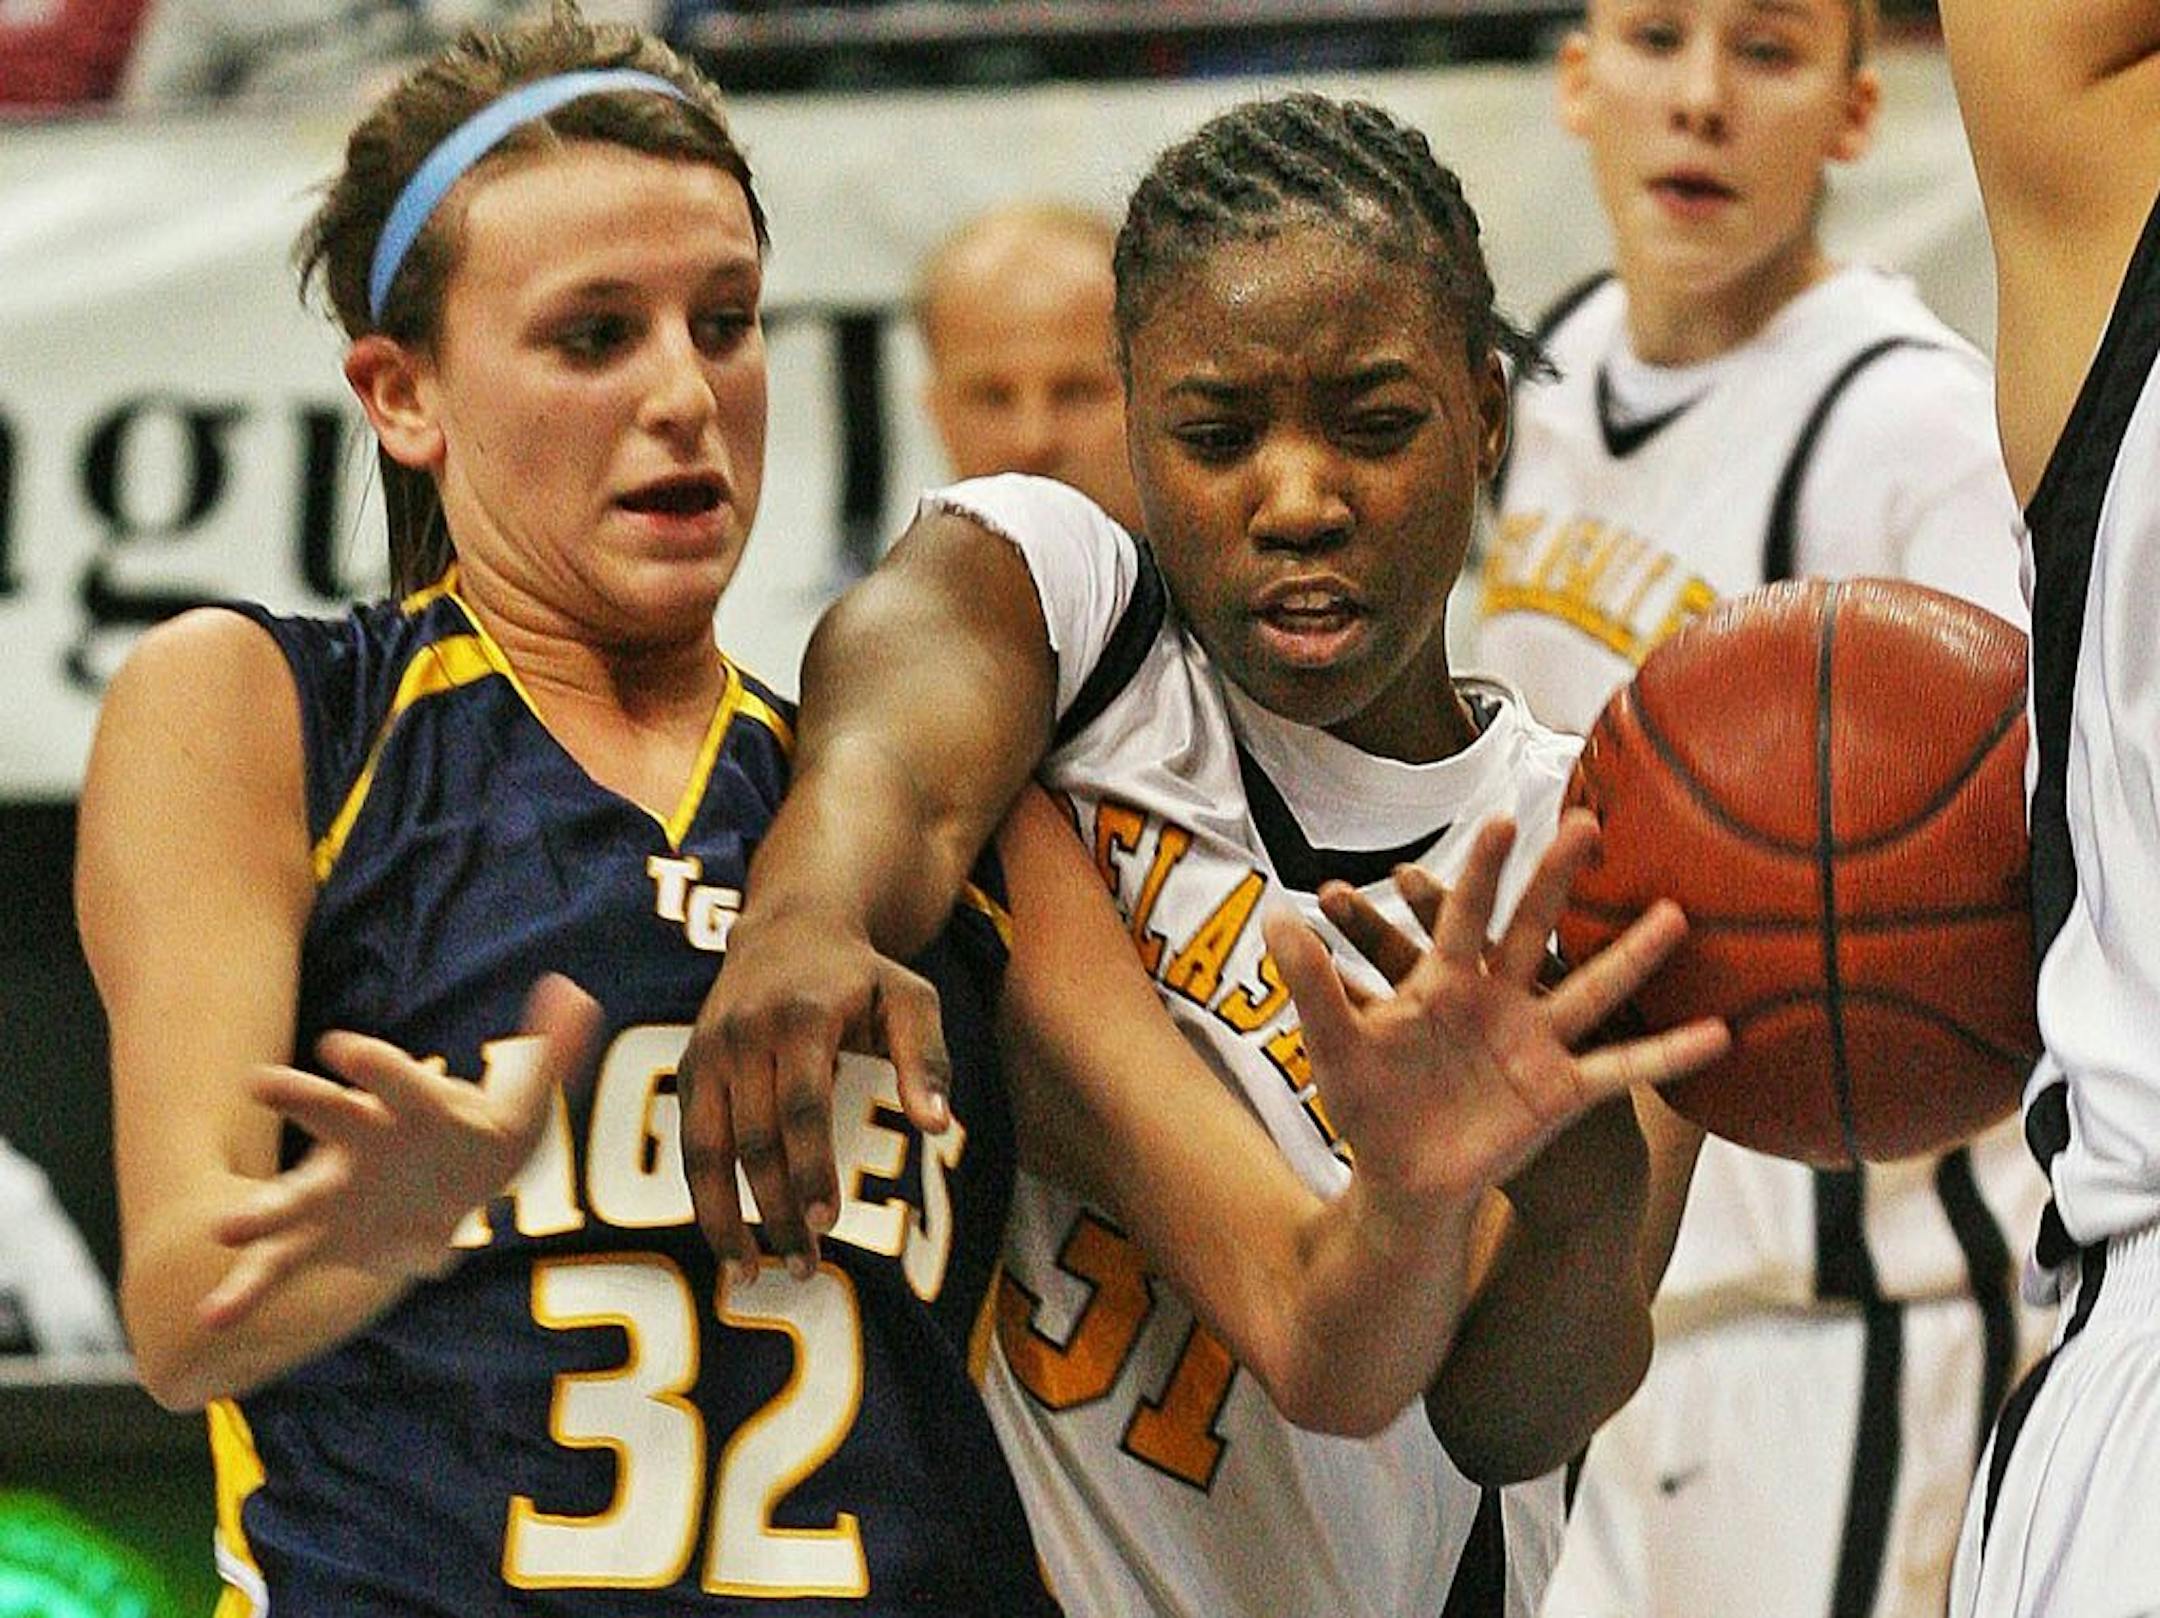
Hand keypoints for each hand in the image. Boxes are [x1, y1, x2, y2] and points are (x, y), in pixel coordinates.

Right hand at [201, 974, 601, 1327]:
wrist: (440, 1192)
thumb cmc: (475, 1139)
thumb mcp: (520, 1103)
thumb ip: (550, 1052)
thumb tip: (578, 993)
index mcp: (408, 1105)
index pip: (394, 1077)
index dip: (375, 1063)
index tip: (341, 1046)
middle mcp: (360, 1140)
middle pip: (329, 1113)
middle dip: (300, 1097)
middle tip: (260, 1082)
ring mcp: (334, 1191)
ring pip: (292, 1197)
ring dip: (261, 1212)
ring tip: (225, 1233)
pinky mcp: (321, 1240)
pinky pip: (280, 1265)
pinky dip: (245, 1292)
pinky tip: (212, 1320)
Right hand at [677, 902, 950, 1281]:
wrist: (788, 927)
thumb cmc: (861, 975)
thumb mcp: (911, 998)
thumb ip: (927, 1059)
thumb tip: (935, 1127)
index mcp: (801, 1018)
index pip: (802, 1106)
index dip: (810, 1168)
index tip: (827, 1223)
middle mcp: (744, 1035)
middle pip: (753, 1137)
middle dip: (774, 1208)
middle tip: (804, 1265)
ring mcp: (708, 1051)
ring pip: (705, 1149)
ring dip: (724, 1217)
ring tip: (750, 1273)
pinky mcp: (689, 1068)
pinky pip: (688, 1143)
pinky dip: (702, 1197)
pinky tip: (726, 1242)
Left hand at [1267, 810, 1728, 1212]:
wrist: (1407, 1182)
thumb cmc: (1371, 1108)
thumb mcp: (1335, 1045)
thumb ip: (1310, 984)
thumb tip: (1273, 917)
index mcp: (1443, 983)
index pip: (1460, 914)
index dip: (1477, 871)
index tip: (1499, 821)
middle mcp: (1497, 1000)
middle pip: (1531, 928)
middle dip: (1558, 880)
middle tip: (1588, 823)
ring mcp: (1534, 1042)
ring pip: (1591, 988)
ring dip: (1633, 955)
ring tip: (1677, 913)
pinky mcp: (1560, 1090)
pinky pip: (1621, 1068)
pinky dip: (1668, 1054)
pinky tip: (1720, 1033)